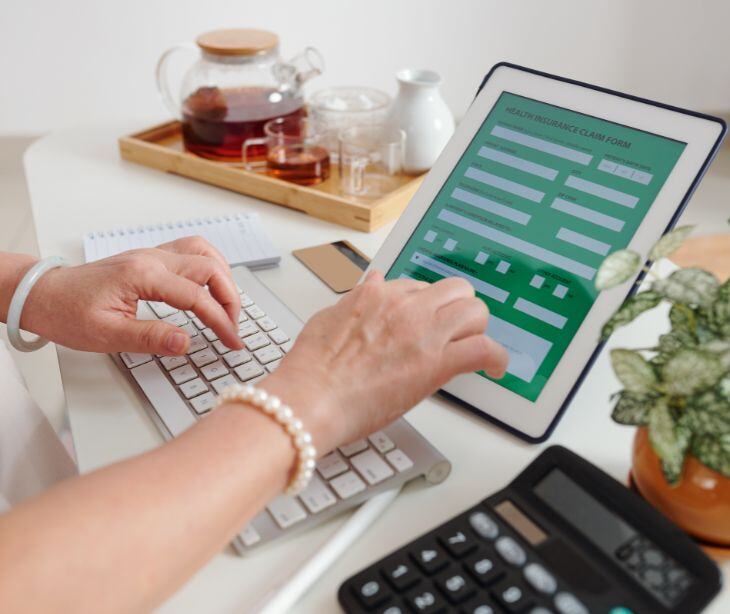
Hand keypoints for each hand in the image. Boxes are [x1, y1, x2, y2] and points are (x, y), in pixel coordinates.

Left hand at [22, 237, 242, 354]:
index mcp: (142, 275)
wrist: (43, 294)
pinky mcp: (150, 258)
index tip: (232, 340)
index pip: (196, 296)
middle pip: (209, 267)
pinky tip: (212, 285)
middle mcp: (151, 258)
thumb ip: (150, 338)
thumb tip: (186, 342)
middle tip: (233, 327)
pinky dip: (210, 267)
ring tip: (228, 306)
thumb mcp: (106, 335)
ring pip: (204, 252)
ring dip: (223, 277)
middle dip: (230, 298)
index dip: (220, 320)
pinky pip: (191, 251)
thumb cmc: (68, 312)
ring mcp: (152, 254)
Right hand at [262, 271, 507, 452]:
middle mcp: (405, 306)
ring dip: (477, 329)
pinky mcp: (436, 363)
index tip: (429, 321)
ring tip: (471, 347)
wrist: (310, 398)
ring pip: (475, 311)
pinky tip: (495, 368)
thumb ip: (355, 300)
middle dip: (458, 309)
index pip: (420, 286)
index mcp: (378, 295)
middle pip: (456, 290)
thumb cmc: (312, 368)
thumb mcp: (328, 317)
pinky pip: (484, 349)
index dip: (427, 306)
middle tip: (453, 332)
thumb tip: (369, 286)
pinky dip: (496, 358)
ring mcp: (423, 332)